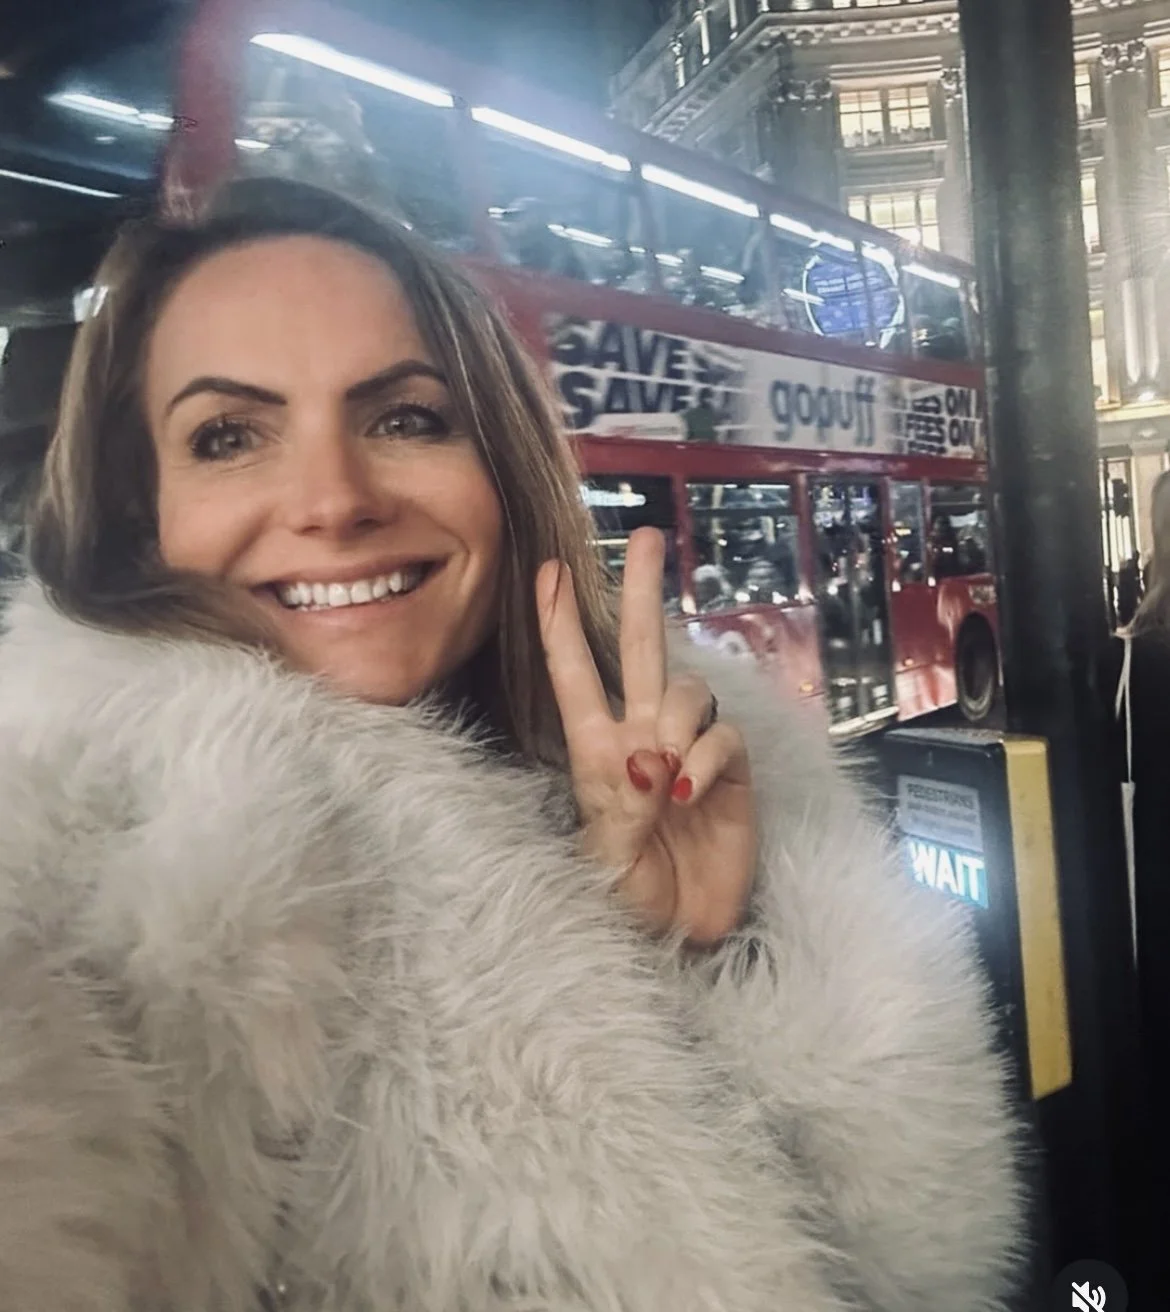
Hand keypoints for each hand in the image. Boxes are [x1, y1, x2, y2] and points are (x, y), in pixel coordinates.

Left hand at [536, 527, 756, 946]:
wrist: (680, 935)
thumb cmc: (629, 898)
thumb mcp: (607, 860)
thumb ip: (624, 807)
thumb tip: (651, 758)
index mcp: (596, 752)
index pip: (575, 676)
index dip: (560, 625)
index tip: (548, 572)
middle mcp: (642, 737)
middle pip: (643, 650)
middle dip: (639, 592)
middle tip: (644, 536)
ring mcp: (688, 750)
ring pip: (690, 690)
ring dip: (680, 720)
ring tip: (670, 776)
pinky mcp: (731, 772)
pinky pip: (725, 739)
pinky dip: (710, 757)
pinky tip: (695, 791)